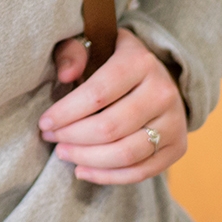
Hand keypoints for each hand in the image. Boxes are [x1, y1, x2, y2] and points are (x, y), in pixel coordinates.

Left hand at [39, 29, 187, 184]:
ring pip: (125, 154)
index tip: (44, 122)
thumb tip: (65, 75)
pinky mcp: (178, 147)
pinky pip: (141, 172)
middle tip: (51, 139)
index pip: (97, 93)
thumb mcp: (93, 45)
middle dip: (72, 137)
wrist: (159, 77)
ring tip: (63, 153)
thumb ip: (72, 52)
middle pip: (110, 127)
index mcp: (140, 62)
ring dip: (87, 159)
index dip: (66, 112)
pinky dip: (107, 176)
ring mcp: (175, 122)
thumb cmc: (113, 62)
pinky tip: (83, 170)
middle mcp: (163, 92)